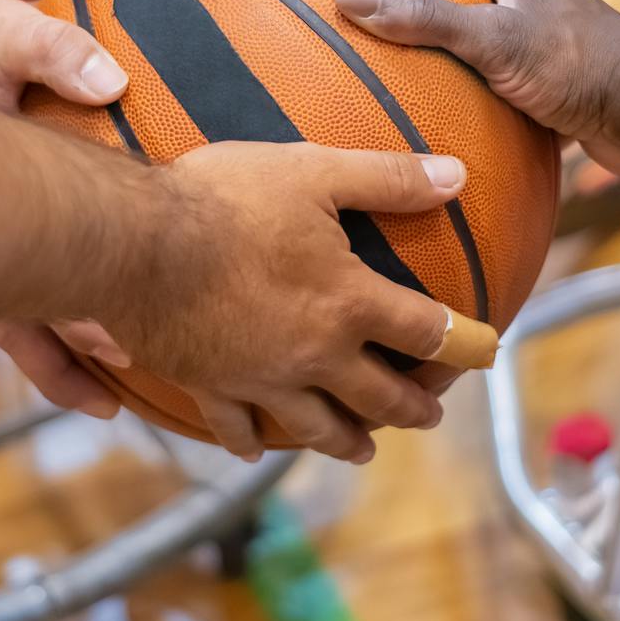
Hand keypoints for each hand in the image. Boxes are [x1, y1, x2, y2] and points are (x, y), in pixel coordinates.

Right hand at [0, 0, 138, 405]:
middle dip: (73, 355)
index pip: (26, 277)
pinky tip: (93, 338)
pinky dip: (49, 320)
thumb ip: (52, 48)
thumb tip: (112, 80)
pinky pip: (15, 287)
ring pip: (14, 314)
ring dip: (56, 355)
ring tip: (109, 396)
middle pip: (19, 316)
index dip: (75, 314)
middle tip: (132, 381)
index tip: (122, 348)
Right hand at [99, 142, 485, 462]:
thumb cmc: (224, 201)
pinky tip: (256, 448)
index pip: (425, 332)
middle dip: (412, 408)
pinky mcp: (208, 386)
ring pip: (316, 426)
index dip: (464, 343)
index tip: (487, 350)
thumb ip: (388, 177)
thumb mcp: (313, 171)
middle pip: (378, 397)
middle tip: (430, 414)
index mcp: (348, 304)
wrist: (132, 247)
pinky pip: (236, 426)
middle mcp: (313, 355)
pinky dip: (251, 440)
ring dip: (347, 440)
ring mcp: (260, 379)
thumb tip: (457, 174)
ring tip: (363, 449)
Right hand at [332, 0, 619, 177]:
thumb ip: (425, 17)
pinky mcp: (556, 80)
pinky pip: (503, 68)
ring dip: (455, 19)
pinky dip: (473, 75)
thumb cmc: (582, 68)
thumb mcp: (493, 39)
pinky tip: (449, 102)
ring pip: (492, 18)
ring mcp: (548, 38)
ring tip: (410, 35)